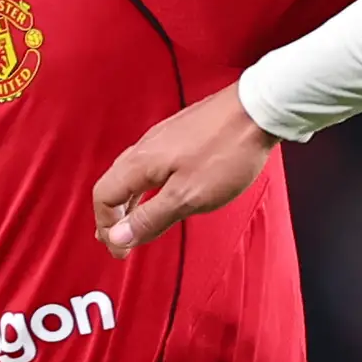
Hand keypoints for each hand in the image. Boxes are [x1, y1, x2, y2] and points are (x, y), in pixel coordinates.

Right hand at [94, 85, 273, 256]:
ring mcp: (162, 138)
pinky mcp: (179, 134)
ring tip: (135, 222)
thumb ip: (151, 218)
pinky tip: (160, 193)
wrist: (257, 112)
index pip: (104, 198)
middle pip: (113, 185)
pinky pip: (149, 165)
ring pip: (131, 174)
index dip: (107, 228)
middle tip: (122, 241)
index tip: (121, 249)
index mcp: (140, 163)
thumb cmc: (227, 151)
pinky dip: (146, 186)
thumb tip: (119, 237)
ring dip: (129, 202)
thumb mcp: (187, 197)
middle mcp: (145, 147)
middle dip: (113, 217)